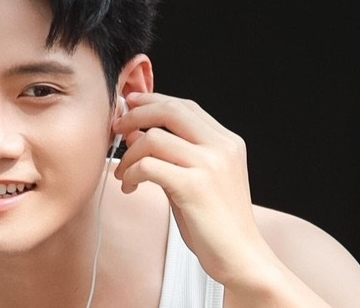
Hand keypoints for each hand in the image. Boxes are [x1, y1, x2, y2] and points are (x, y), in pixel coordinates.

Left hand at [113, 92, 266, 285]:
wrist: (242, 257)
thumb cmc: (218, 223)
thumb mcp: (198, 179)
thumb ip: (173, 155)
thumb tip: (137, 134)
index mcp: (228, 142)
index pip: (186, 106)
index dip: (154, 101)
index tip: (131, 105)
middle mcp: (222, 147)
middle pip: (171, 110)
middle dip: (136, 114)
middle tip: (117, 128)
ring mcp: (209, 165)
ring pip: (154, 138)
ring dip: (129, 154)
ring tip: (123, 173)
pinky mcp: (194, 186)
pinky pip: (149, 165)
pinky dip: (131, 172)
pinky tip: (130, 186)